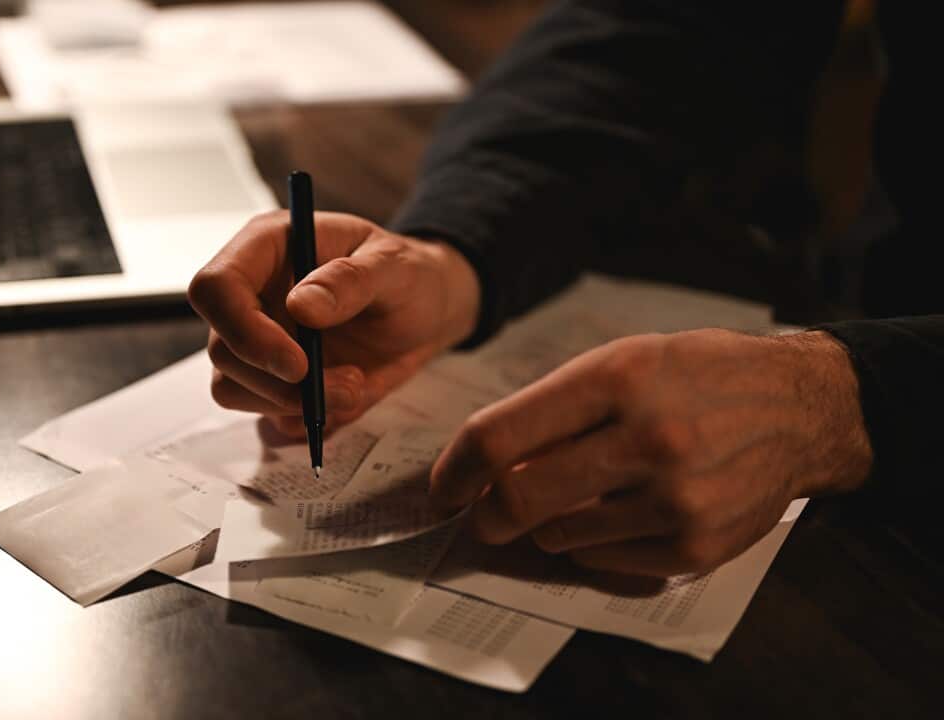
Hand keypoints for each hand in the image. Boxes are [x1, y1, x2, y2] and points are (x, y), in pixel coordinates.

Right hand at [188, 211, 479, 434]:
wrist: (425, 311)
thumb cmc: (407, 274)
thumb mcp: (395, 266)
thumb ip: (351, 281)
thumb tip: (300, 306)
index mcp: (265, 248)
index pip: (215, 288)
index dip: (244, 331)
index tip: (298, 365)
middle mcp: (250, 295)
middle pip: (223, 350)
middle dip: (280, 383)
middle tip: (348, 384)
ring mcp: (256, 341)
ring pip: (234, 389)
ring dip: (293, 404)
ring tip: (354, 387)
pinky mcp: (271, 380)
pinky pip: (265, 415)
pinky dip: (305, 419)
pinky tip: (344, 397)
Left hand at [430, 329, 871, 576]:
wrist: (799, 409)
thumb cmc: (695, 377)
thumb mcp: (623, 359)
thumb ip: (552, 407)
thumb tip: (481, 463)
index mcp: (617, 379)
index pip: (501, 436)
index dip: (456, 469)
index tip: (444, 487)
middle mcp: (647, 438)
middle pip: (519, 498)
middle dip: (487, 512)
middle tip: (484, 512)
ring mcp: (675, 499)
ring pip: (558, 536)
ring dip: (546, 525)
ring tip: (577, 497)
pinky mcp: (696, 546)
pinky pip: (603, 561)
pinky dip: (593, 545)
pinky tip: (620, 513)